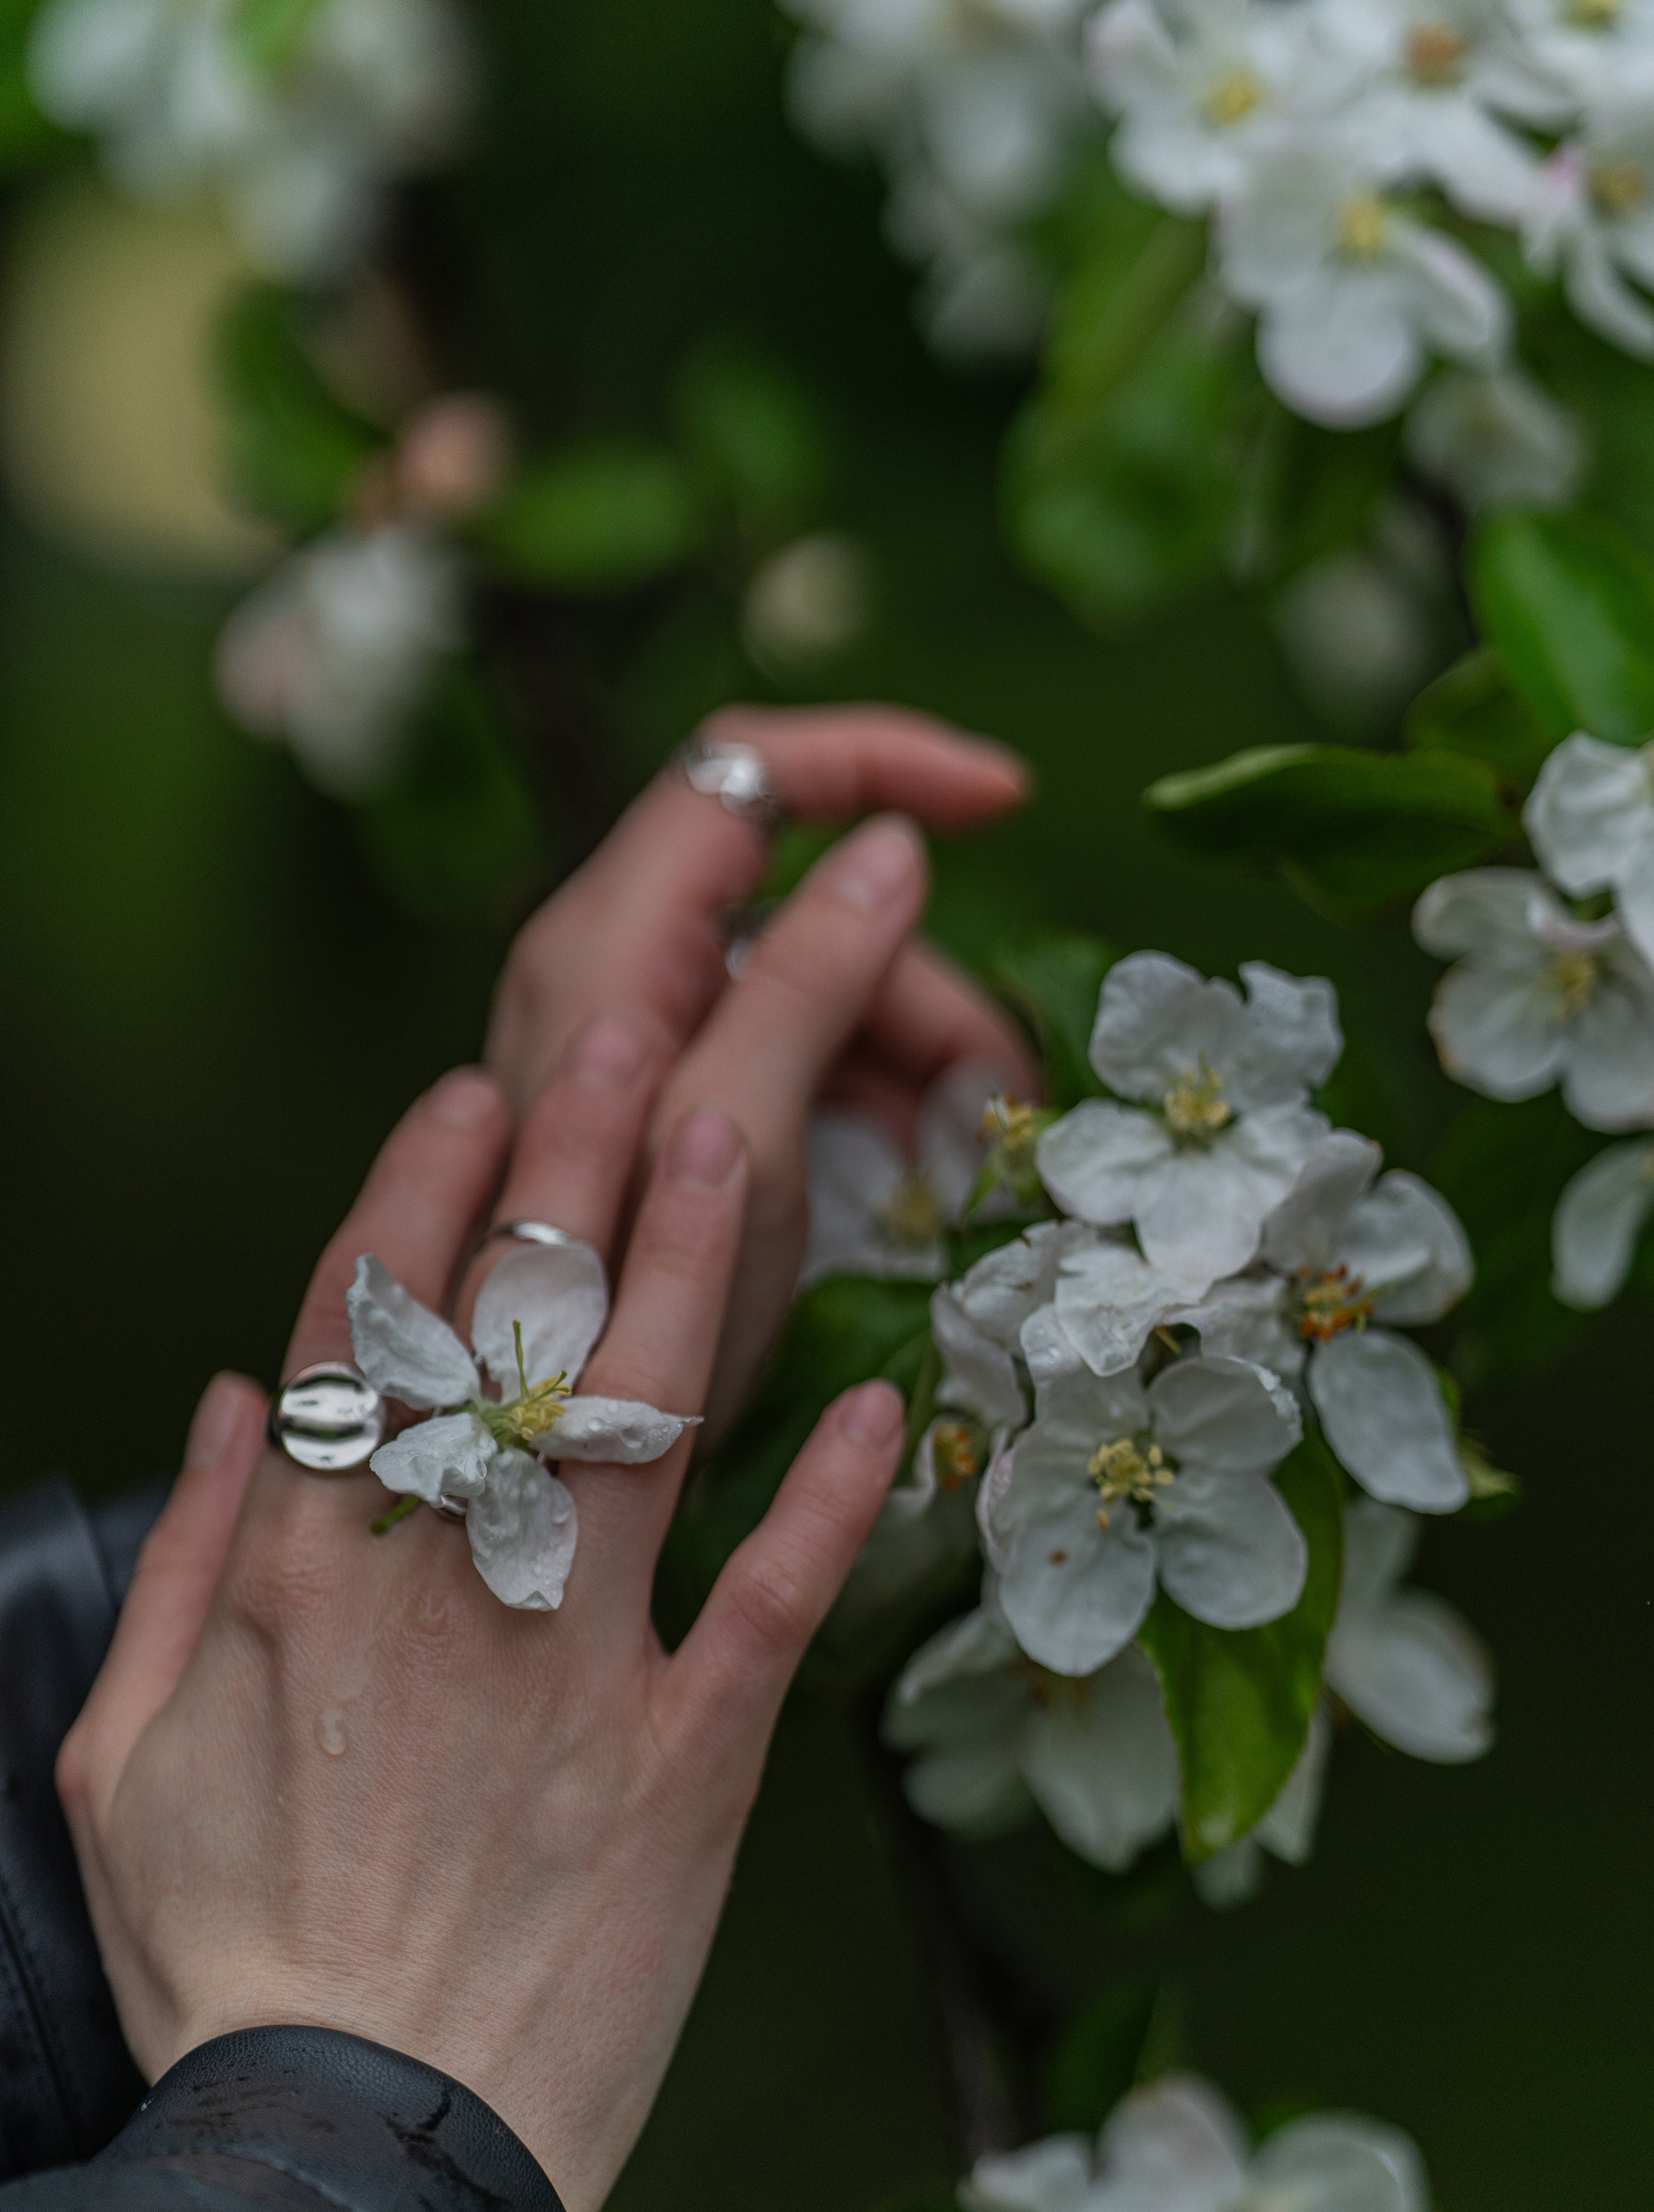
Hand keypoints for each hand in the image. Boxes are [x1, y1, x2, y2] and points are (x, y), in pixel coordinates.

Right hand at [58, 1044, 905, 2211]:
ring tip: (742, 1128)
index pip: (363, 1335)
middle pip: (512, 1339)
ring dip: (694, 1269)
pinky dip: (828, 1497)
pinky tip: (885, 1397)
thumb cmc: (230, 1959)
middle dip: (573, 1168)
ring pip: (640, 1426)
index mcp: (300, 1582)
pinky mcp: (687, 1765)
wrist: (355, 2154)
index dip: (423, 1195)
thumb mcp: (123, 1759)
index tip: (477, 1087)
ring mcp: (572, 1671)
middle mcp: (439, 1592)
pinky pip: (767, 1603)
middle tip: (634, 1024)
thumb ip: (176, 1563)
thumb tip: (232, 1400)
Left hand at [487, 706, 1037, 1429]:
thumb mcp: (737, 1134)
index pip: (745, 769)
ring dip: (903, 1050)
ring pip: (804, 982)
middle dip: (913, 975)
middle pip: (798, 897)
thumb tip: (895, 844)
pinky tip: (903, 1163)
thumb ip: (804, 978)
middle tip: (1001, 1090)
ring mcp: (632, 1037)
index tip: (1003, 799)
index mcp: (607, 941)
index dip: (877, 758)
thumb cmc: (618, 1305)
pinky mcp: (659, 1102)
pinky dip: (859, 1091)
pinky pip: (782, 1050)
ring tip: (959, 1155)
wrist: (533, 1452)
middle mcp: (607, 966)